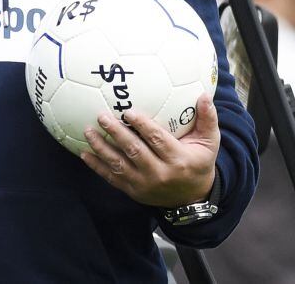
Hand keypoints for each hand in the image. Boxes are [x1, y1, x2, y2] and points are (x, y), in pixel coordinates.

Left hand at [80, 93, 219, 208]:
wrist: (193, 198)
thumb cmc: (199, 162)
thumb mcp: (210, 142)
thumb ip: (208, 119)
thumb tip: (203, 96)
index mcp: (177, 159)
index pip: (157, 140)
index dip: (142, 125)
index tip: (128, 111)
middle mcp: (159, 173)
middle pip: (134, 151)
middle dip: (116, 133)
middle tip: (102, 116)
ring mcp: (144, 184)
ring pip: (119, 164)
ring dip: (102, 148)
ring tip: (89, 131)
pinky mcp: (133, 191)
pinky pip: (112, 178)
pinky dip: (97, 166)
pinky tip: (84, 154)